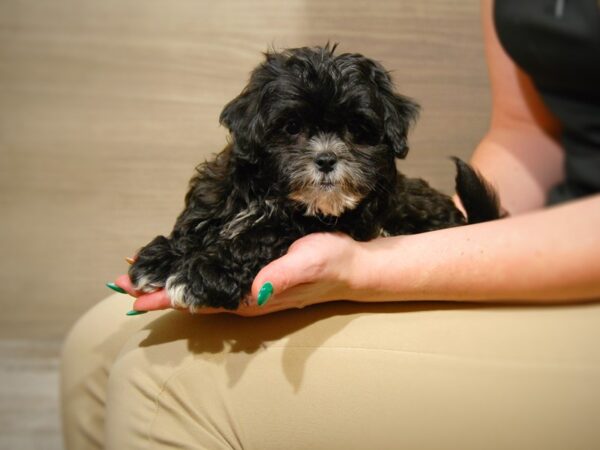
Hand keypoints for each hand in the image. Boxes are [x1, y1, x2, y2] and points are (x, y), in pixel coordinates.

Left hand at [113, 232, 364, 315]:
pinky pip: (214, 273)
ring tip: (141, 272)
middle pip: (192, 296)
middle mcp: (244, 296)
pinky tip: (182, 259)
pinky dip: (192, 267)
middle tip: (123, 280)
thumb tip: (252, 292)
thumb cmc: (329, 263)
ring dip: (171, 278)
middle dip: (158, 289)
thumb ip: (279, 278)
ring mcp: (247, 286)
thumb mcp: (306, 265)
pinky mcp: (253, 273)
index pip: (199, 301)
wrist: (350, 265)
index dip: (166, 297)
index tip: (135, 295)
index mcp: (250, 298)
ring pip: (200, 285)